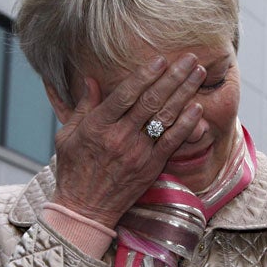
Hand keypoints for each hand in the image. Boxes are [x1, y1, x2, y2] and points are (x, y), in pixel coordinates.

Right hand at [49, 53, 205, 228]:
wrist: (84, 208)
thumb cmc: (73, 169)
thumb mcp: (68, 135)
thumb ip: (83, 106)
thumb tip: (91, 79)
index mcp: (98, 126)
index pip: (125, 94)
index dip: (145, 75)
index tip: (161, 59)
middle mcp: (120, 137)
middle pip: (151, 101)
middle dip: (173, 77)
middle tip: (190, 58)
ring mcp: (138, 152)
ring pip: (166, 117)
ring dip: (185, 93)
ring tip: (199, 74)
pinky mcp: (151, 166)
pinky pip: (172, 142)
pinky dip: (186, 124)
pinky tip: (197, 108)